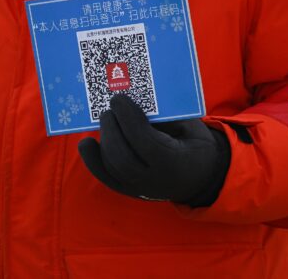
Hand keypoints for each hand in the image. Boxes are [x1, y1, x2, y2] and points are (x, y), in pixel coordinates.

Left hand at [78, 94, 229, 206]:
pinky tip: (86, 143)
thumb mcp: (190, 127)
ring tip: (105, 119)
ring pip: (112, 166)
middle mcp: (155, 181)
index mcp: (175, 163)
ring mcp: (139, 189)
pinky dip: (92, 159)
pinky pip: (105, 176)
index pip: (145, 141)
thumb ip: (166, 116)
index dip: (128, 118)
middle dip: (111, 129)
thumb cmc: (193, 144)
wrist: (200, 176)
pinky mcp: (127, 190)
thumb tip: (134, 97)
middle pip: (122, 157)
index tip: (119, 99)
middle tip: (109, 110)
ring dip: (104, 139)